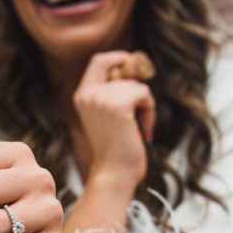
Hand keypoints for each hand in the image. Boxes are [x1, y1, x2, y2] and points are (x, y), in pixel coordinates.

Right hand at [73, 51, 154, 190]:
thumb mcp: (108, 117)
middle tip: (138, 120)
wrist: (113, 175)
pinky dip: (150, 112)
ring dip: (146, 107)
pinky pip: (144, 94)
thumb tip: (135, 66)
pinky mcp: (118, 106)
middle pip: (125, 74)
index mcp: (82, 95)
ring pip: (138, 86)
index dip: (119, 57)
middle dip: (138, 93)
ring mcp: (102, 98)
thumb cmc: (115, 151)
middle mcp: (89, 94)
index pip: (99, 60)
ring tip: (138, 130)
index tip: (134, 64)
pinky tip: (143, 132)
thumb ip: (113, 94)